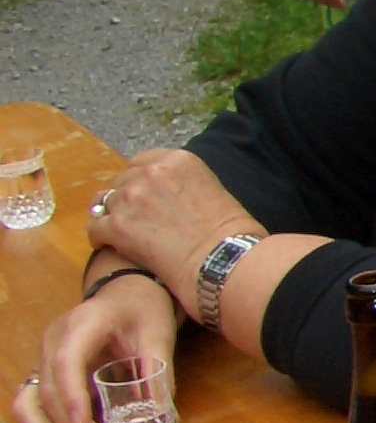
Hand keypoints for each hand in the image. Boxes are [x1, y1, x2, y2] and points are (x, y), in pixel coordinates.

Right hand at [11, 278, 179, 422]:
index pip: (66, 362)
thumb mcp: (158, 332)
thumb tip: (158, 410)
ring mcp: (43, 359)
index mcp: (81, 324)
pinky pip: (31, 407)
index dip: (71, 397)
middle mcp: (52, 342)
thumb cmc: (141, 310)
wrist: (125, 294)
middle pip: (48, 390)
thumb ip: (159, 368)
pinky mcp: (45, 375)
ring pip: (29, 404)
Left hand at [87, 149, 259, 301]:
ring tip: (121, 234)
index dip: (140, 181)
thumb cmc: (234, 234)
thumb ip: (185, 185)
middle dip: (126, 199)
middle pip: (122, 182)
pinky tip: (109, 246)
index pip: (142, 162)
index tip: (144, 196)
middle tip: (136, 220)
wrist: (227, 262)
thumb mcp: (214, 190)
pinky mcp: (117, 227)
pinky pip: (95, 229)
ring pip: (105, 204)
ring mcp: (131, 199)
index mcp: (178, 160)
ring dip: (113, 217)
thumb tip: (168, 199)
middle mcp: (151, 173)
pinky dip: (101, 238)